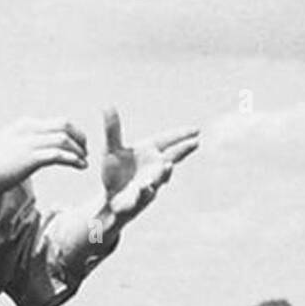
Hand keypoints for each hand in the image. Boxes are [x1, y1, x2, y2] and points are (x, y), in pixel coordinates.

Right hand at [0, 116, 87, 194]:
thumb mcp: (8, 147)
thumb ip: (23, 144)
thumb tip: (34, 152)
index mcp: (25, 125)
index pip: (57, 122)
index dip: (72, 132)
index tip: (79, 143)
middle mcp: (29, 129)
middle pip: (65, 125)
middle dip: (79, 137)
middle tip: (85, 151)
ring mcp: (30, 143)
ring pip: (65, 140)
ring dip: (78, 150)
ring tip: (84, 161)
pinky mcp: (31, 158)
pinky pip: (59, 155)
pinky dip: (72, 159)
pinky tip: (80, 166)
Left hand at [101, 108, 199, 222]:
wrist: (110, 198)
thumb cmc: (114, 171)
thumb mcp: (111, 149)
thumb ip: (112, 130)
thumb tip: (108, 105)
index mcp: (148, 151)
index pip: (168, 141)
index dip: (181, 135)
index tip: (197, 130)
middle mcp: (153, 167)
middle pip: (171, 157)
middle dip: (182, 151)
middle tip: (195, 143)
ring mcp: (149, 184)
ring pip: (159, 178)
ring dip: (163, 173)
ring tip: (168, 165)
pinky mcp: (138, 200)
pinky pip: (142, 196)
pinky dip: (144, 192)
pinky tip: (144, 187)